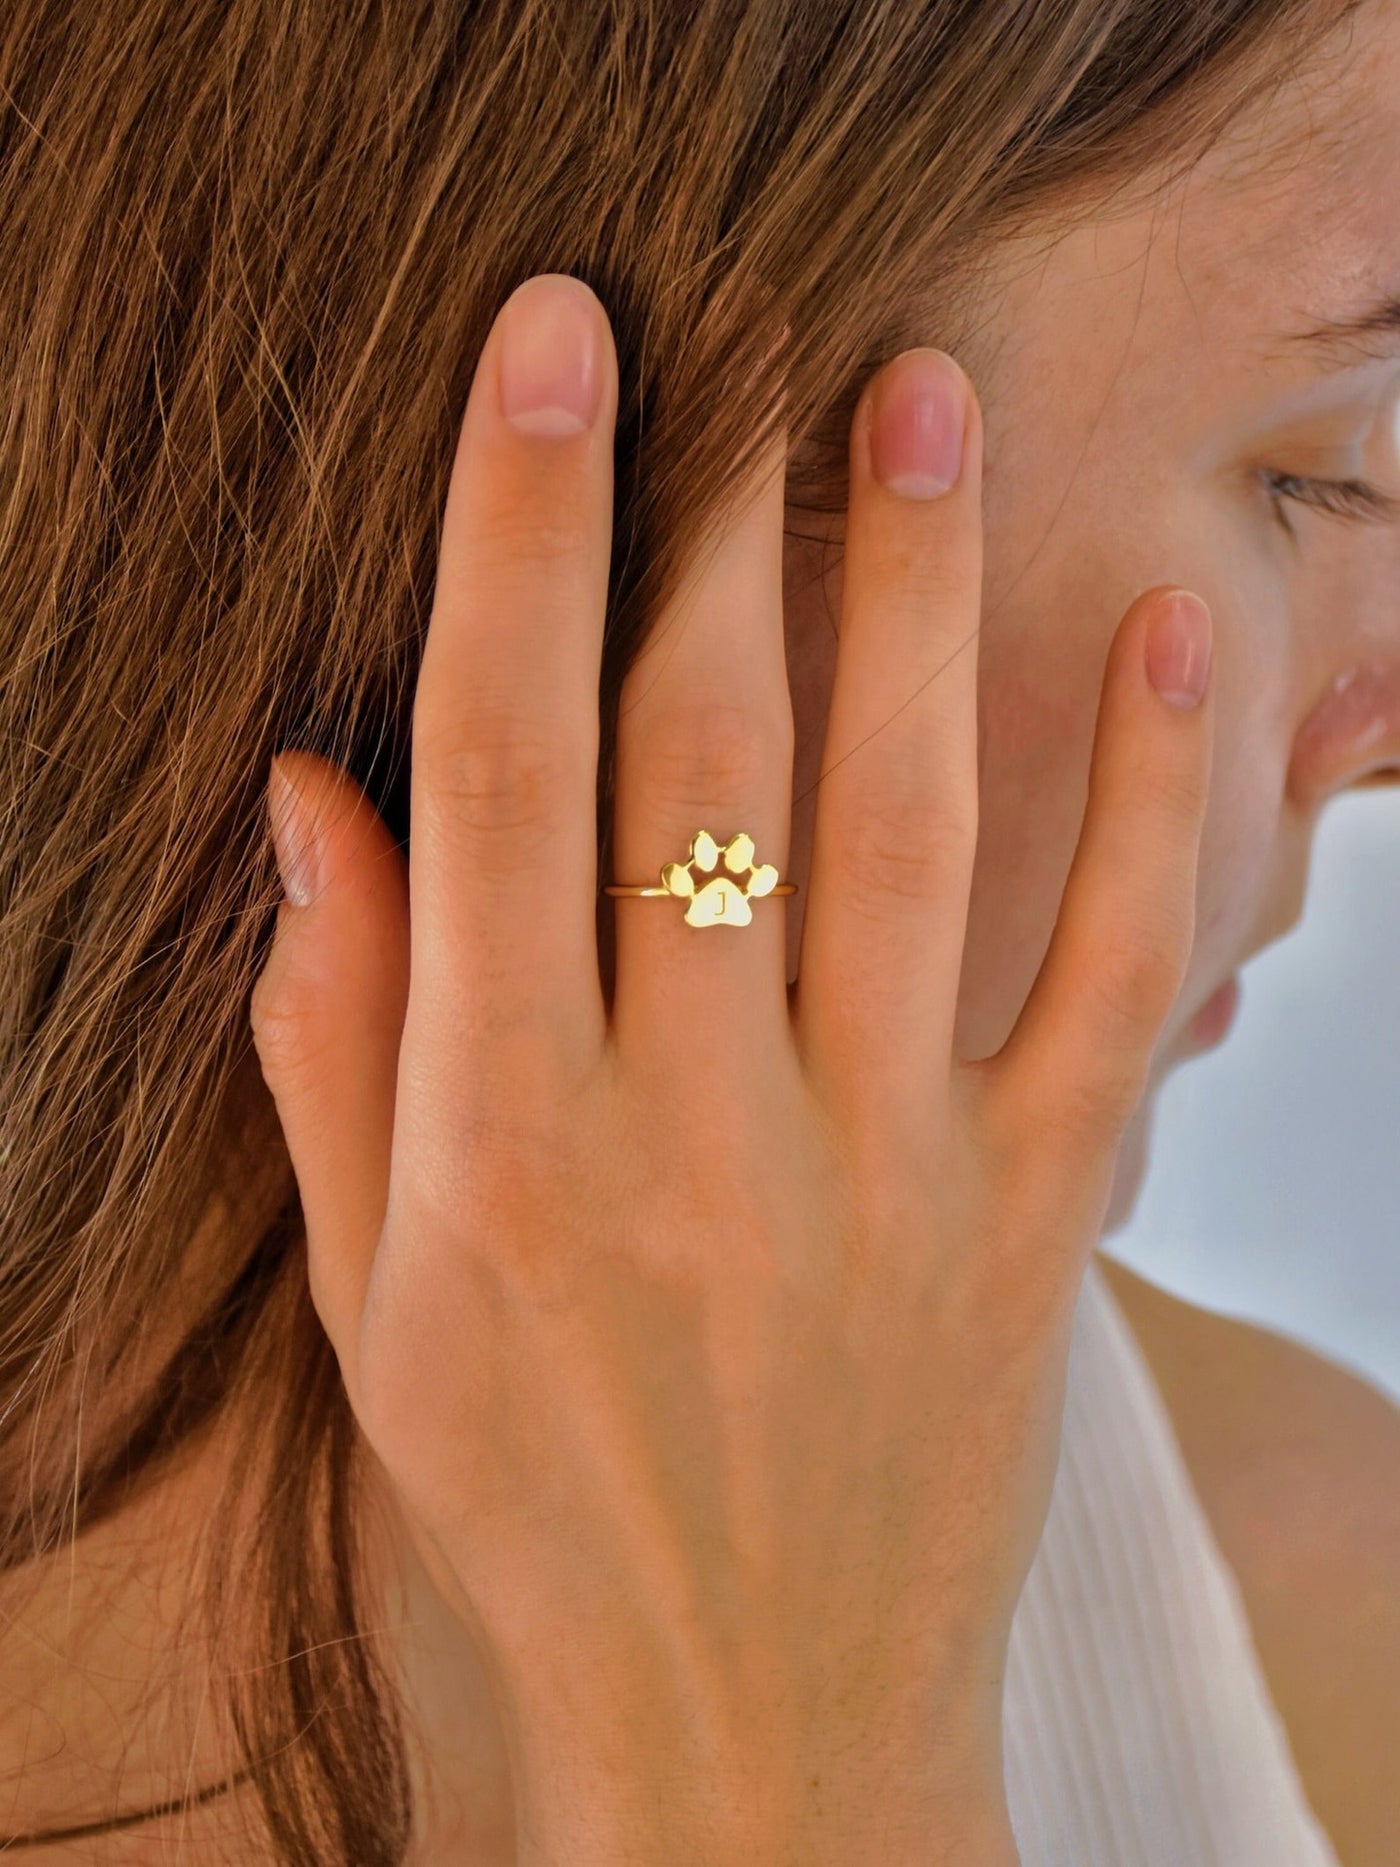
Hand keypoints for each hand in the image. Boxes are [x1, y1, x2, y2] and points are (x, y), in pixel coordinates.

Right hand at [249, 271, 1212, 1864]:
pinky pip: (1098, 979)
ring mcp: (880, 1172)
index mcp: (501, 1143)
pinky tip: (1151, 637)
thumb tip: (314, 801)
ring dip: (910, 596)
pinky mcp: (1026, 1218)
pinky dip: (1140, 803)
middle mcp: (690, 1134)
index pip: (500, 777)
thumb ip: (336, 1041)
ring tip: (918, 403)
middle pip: (706, 759)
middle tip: (748, 325)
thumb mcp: (376, 1297)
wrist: (750, 1726)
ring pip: (906, 827)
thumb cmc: (534, 1499)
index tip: (549, 351)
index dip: (517, 542)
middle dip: (717, 515)